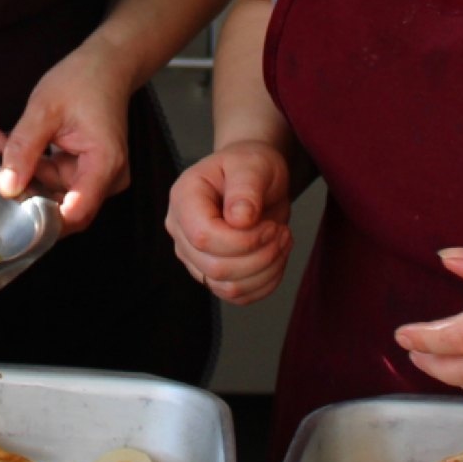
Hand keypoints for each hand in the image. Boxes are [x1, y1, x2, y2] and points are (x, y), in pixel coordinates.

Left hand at [0, 43, 135, 232]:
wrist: (106, 67)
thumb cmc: (83, 81)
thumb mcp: (44, 110)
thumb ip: (23, 149)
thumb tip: (7, 188)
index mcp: (104, 163)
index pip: (75, 212)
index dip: (43, 219)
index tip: (11, 211)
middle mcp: (107, 178)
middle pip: (60, 203)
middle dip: (23, 186)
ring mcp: (98, 178)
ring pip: (52, 190)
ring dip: (23, 169)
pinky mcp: (87, 173)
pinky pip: (54, 178)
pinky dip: (32, 163)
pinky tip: (7, 140)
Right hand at [165, 141, 294, 303]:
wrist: (254, 178)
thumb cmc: (250, 166)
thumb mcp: (252, 165)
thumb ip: (245, 188)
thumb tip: (240, 219)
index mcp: (184, 198)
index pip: (203, 237)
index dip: (243, 241)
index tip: (271, 226)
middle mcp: (180, 230)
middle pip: (215, 268)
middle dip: (260, 256)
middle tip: (282, 232)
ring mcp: (193, 256)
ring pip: (227, 287)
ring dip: (266, 270)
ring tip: (282, 241)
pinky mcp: (211, 274)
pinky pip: (237, 296)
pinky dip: (265, 283)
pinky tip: (276, 258)